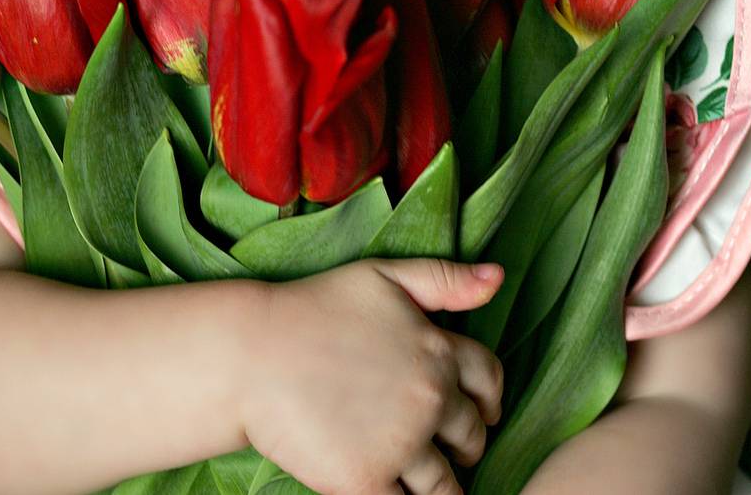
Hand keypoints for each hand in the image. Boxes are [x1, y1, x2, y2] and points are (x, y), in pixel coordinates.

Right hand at [235, 255, 505, 494]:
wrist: (252, 353)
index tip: (480, 411)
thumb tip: (498, 279)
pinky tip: (395, 493)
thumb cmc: (314, 309)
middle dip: (464, 445)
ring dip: (440, 487)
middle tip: (447, 450)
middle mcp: (429, 399)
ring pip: (444, 486)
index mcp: (438, 350)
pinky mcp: (367, 481)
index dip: (488, 399)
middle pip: (470, 436)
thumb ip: (445, 279)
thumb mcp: (385, 276)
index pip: (489, 380)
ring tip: (421, 483)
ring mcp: (401, 444)